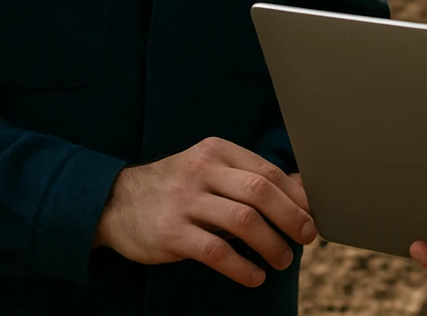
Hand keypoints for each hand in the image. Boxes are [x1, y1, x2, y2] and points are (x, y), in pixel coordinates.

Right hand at [93, 137, 314, 286]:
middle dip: (291, 217)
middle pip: (260, 191)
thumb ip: (252, 177)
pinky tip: (254, 276)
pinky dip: (241, 267)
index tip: (312, 216)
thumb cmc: (177, 188)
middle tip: (306, 237)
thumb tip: (302, 190)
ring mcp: (185, 201)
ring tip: (282, 260)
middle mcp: (202, 171)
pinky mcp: (171, 232)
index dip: (296, 197)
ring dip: (271, 244)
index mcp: (217, 151)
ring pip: (242, 221)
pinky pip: (216, 251)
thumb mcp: (211, 171)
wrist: (114, 202)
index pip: (267, 171)